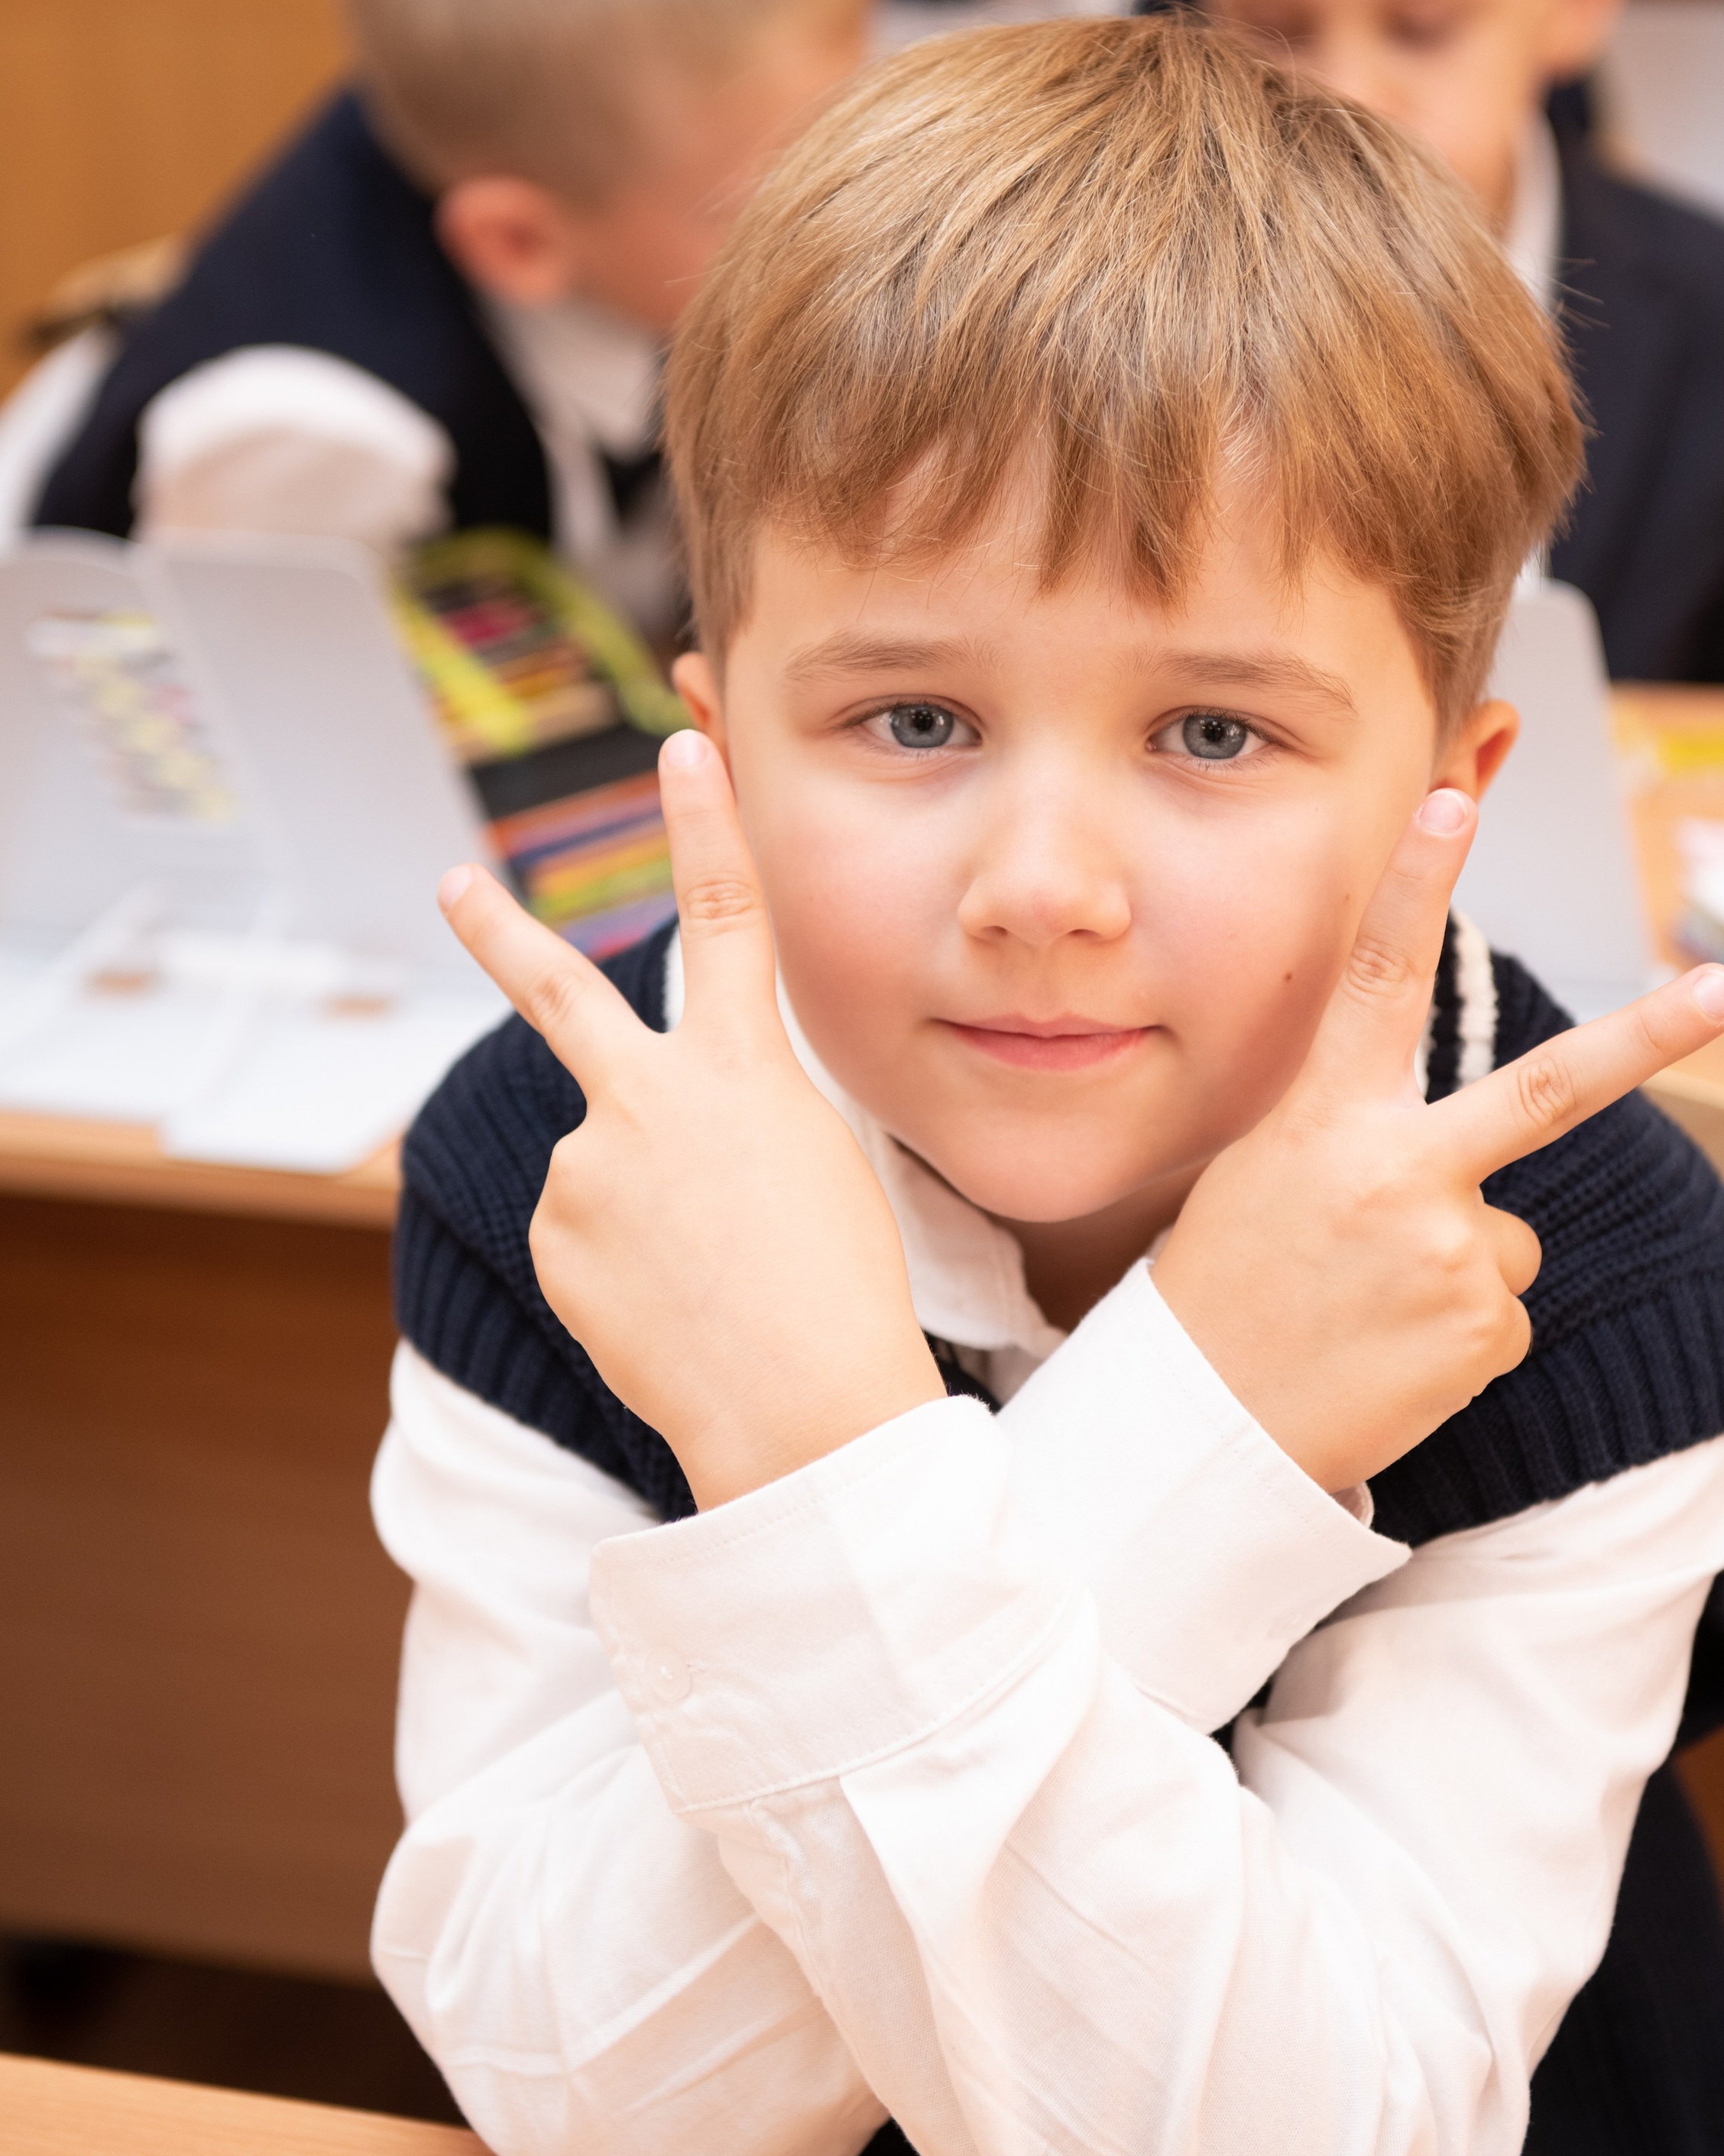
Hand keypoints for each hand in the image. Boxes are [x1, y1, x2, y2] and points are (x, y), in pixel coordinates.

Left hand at [437, 730, 943, 1509]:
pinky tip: (669, 1303)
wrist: (802, 1409)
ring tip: (706, 1275)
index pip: (727, 913)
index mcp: (747, 1069)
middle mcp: (651, 1097)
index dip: (704, 821)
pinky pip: (580, 1231)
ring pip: (598, 1165)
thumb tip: (620, 1135)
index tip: (680, 745)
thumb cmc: (840, 1292)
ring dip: (637, 1210)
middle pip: (560, 990)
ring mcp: (589, 1164)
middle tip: (450, 887)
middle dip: (499, 931)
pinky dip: (618, 1262)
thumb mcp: (815, 1163)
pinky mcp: (552, 1231)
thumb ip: (724, 1115)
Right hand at [1149, 787, 1723, 1495]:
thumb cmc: (1224, 1290)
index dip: (1417, 884)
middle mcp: (1396, 1171)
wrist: (1203, 1428)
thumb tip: (1453, 1158)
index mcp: (1326, 1119)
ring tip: (1367, 1308)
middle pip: (1549, 1088)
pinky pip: (1499, 1310)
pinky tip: (1387, 1353)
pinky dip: (1456, 1334)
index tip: (1453, 801)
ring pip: (1504, 1234)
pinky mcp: (1483, 1327)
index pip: (1377, 979)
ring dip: (1456, 1267)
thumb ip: (1354, 1136)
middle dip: (1650, 1034)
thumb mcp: (1262, 1176)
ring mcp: (1448, 1251)